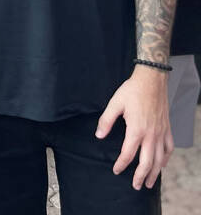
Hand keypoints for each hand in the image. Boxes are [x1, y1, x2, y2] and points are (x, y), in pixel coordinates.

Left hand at [95, 65, 172, 189]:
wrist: (151, 81)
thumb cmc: (132, 91)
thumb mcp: (115, 104)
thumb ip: (106, 121)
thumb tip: (98, 135)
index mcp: (136, 130)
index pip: (128, 154)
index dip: (121, 164)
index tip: (116, 170)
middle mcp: (151, 135)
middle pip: (147, 162)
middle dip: (140, 176)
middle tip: (136, 186)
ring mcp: (161, 133)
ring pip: (160, 159)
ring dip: (154, 173)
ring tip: (149, 182)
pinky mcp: (167, 129)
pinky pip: (169, 149)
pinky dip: (166, 159)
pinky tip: (162, 164)